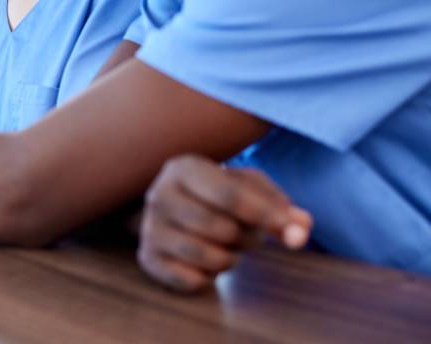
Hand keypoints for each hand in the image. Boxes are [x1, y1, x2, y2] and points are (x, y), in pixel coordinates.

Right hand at [138, 155, 311, 292]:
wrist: (174, 205)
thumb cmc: (218, 194)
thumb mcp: (250, 188)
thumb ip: (279, 205)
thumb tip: (301, 227)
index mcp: (184, 168)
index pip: (229, 195)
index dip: (266, 215)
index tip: (291, 229)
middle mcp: (159, 194)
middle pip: (221, 228)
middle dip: (246, 238)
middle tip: (245, 233)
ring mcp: (149, 227)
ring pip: (207, 256)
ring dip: (229, 259)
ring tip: (226, 246)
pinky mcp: (147, 258)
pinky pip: (191, 280)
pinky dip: (208, 277)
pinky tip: (205, 261)